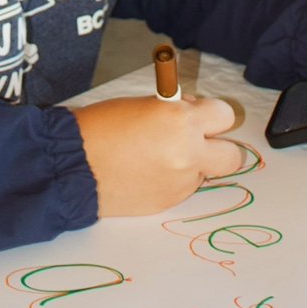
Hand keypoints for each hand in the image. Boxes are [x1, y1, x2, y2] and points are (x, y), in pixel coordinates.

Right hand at [73, 94, 242, 215]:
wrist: (73, 166)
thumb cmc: (102, 127)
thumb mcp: (144, 105)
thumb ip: (176, 110)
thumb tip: (193, 115)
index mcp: (181, 120)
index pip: (224, 115)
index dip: (212, 114)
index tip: (200, 115)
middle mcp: (188, 153)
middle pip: (233, 156)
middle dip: (218, 147)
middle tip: (197, 141)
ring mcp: (181, 182)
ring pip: (206, 173)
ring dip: (192, 165)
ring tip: (158, 157)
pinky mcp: (169, 202)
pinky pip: (184, 188)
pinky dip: (173, 180)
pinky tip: (147, 172)